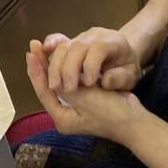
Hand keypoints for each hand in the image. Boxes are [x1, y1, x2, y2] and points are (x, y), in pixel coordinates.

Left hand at [26, 50, 146, 146]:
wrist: (136, 121)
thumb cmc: (111, 112)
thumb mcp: (85, 98)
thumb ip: (65, 87)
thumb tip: (50, 76)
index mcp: (61, 118)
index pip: (43, 91)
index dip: (37, 71)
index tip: (30, 52)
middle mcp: (64, 115)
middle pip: (47, 86)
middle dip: (41, 66)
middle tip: (33, 46)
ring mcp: (73, 109)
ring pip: (57, 83)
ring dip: (51, 66)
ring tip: (41, 48)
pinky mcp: (83, 101)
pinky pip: (69, 82)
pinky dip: (65, 69)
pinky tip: (59, 57)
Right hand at [35, 28, 140, 92]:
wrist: (122, 55)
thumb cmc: (126, 68)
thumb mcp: (131, 76)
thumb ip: (121, 78)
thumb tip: (105, 80)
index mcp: (113, 42)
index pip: (98, 49)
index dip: (91, 65)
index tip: (88, 84)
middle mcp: (94, 35)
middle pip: (76, 48)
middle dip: (68, 69)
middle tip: (66, 90)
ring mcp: (80, 37)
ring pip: (62, 47)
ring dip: (55, 67)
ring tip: (54, 86)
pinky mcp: (69, 41)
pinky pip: (56, 41)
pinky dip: (47, 49)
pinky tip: (39, 56)